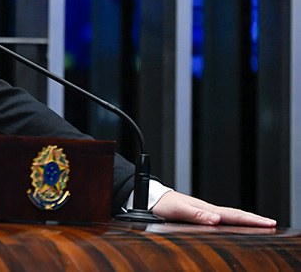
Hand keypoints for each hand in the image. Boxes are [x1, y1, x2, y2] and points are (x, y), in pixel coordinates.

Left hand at [152, 190, 276, 226]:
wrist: (153, 199)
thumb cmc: (164, 204)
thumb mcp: (179, 210)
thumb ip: (197, 215)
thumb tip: (216, 219)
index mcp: (206, 209)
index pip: (233, 215)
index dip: (251, 219)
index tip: (268, 222)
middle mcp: (208, 209)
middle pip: (235, 214)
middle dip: (254, 219)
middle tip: (272, 223)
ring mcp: (205, 211)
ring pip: (230, 216)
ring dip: (245, 220)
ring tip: (259, 224)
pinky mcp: (200, 214)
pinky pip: (222, 218)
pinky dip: (233, 221)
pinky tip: (235, 224)